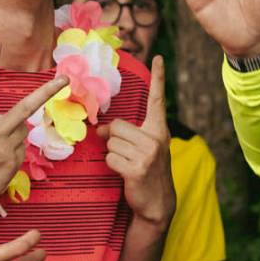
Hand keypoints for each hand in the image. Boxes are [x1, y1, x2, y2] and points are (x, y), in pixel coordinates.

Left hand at [99, 57, 174, 225]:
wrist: (157, 203)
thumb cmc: (147, 172)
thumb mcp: (143, 149)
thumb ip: (127, 134)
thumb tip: (100, 129)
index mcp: (159, 130)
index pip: (157, 100)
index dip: (159, 78)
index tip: (159, 57)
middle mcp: (156, 138)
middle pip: (117, 126)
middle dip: (114, 140)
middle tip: (126, 155)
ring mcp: (147, 154)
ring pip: (111, 143)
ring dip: (113, 154)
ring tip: (128, 165)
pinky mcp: (137, 168)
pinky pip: (110, 158)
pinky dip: (112, 166)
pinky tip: (125, 174)